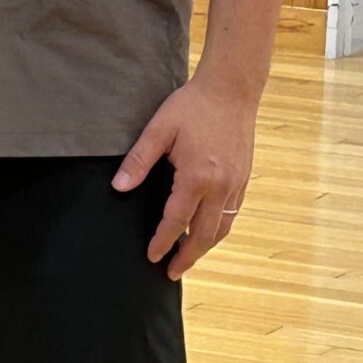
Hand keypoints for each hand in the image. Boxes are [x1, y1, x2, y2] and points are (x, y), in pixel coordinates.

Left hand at [113, 75, 256, 277]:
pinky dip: (220, 229)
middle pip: (204, 235)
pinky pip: (233, 213)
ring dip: (206, 247)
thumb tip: (119, 187)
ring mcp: (236, 183)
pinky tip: (208, 232)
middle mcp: (220, 186)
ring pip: (223, 227)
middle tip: (171, 273)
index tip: (151, 257)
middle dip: (187, 257)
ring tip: (189, 258)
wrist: (232, 89)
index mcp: (197, 177)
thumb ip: (139, 160)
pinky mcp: (244, 178)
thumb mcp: (159, 129)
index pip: (176, 221)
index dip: (163, 242)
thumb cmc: (193, 106)